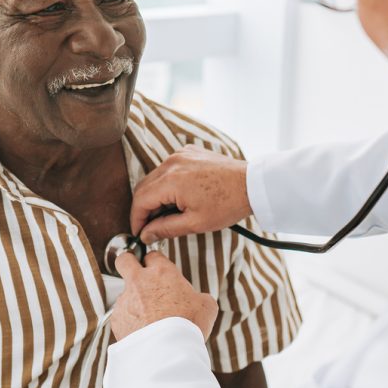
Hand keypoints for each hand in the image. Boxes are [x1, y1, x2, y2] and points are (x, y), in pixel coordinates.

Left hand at [109, 250, 217, 342]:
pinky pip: (121, 315)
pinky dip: (130, 321)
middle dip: (128, 262)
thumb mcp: (206, 306)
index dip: (155, 262)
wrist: (166, 351)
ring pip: (124, 293)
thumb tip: (198, 299)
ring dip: (133, 301)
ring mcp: (125, 299)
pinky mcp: (117, 318)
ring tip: (149, 319)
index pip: (152, 255)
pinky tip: (143, 332)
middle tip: (135, 272)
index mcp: (162, 273)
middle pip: (124, 260)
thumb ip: (199, 296)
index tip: (158, 270)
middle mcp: (139, 282)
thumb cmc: (187, 326)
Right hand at [130, 146, 250, 243]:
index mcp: (171, 180)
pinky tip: (179, 197)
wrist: (252, 184)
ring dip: (156, 195)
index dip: (136, 219)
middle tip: (151, 227)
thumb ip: (165, 228)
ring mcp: (180, 154)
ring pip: (155, 177)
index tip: (139, 233)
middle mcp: (172, 162)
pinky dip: (167, 183)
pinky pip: (168, 168)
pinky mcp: (189, 152)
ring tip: (168, 214)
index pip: (140, 200)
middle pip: (144, 187)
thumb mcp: (195, 223)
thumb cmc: (227, 203)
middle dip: (144, 209)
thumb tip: (146, 234)